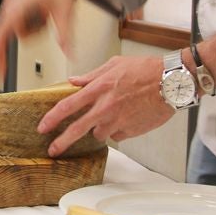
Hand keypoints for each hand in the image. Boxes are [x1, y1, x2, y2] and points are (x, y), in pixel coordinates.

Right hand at [0, 0, 81, 73]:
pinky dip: (26, 27)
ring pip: (12, 29)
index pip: (5, 28)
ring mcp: (11, 2)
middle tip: (14, 61)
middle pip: (3, 30)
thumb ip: (65, 35)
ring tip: (45, 20)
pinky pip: (13, 24)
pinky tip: (40, 17)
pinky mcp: (13, 4)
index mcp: (22, 2)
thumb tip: (69, 54)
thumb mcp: (65, 13)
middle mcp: (12, 1)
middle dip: (15, 41)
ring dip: (29, 31)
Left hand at [36, 56, 173, 155]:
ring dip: (100, 128)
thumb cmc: (146, 70)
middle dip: (62, 142)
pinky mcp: (131, 131)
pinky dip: (118, 129)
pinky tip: (128, 116)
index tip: (43, 127)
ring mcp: (118, 121)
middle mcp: (105, 107)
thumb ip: (91, 76)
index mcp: (98, 89)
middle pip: (77, 129)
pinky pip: (118, 135)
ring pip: (100, 134)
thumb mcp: (114, 64)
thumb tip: (73, 81)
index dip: (52, 118)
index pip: (67, 106)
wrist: (172, 82)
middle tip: (52, 149)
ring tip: (114, 114)